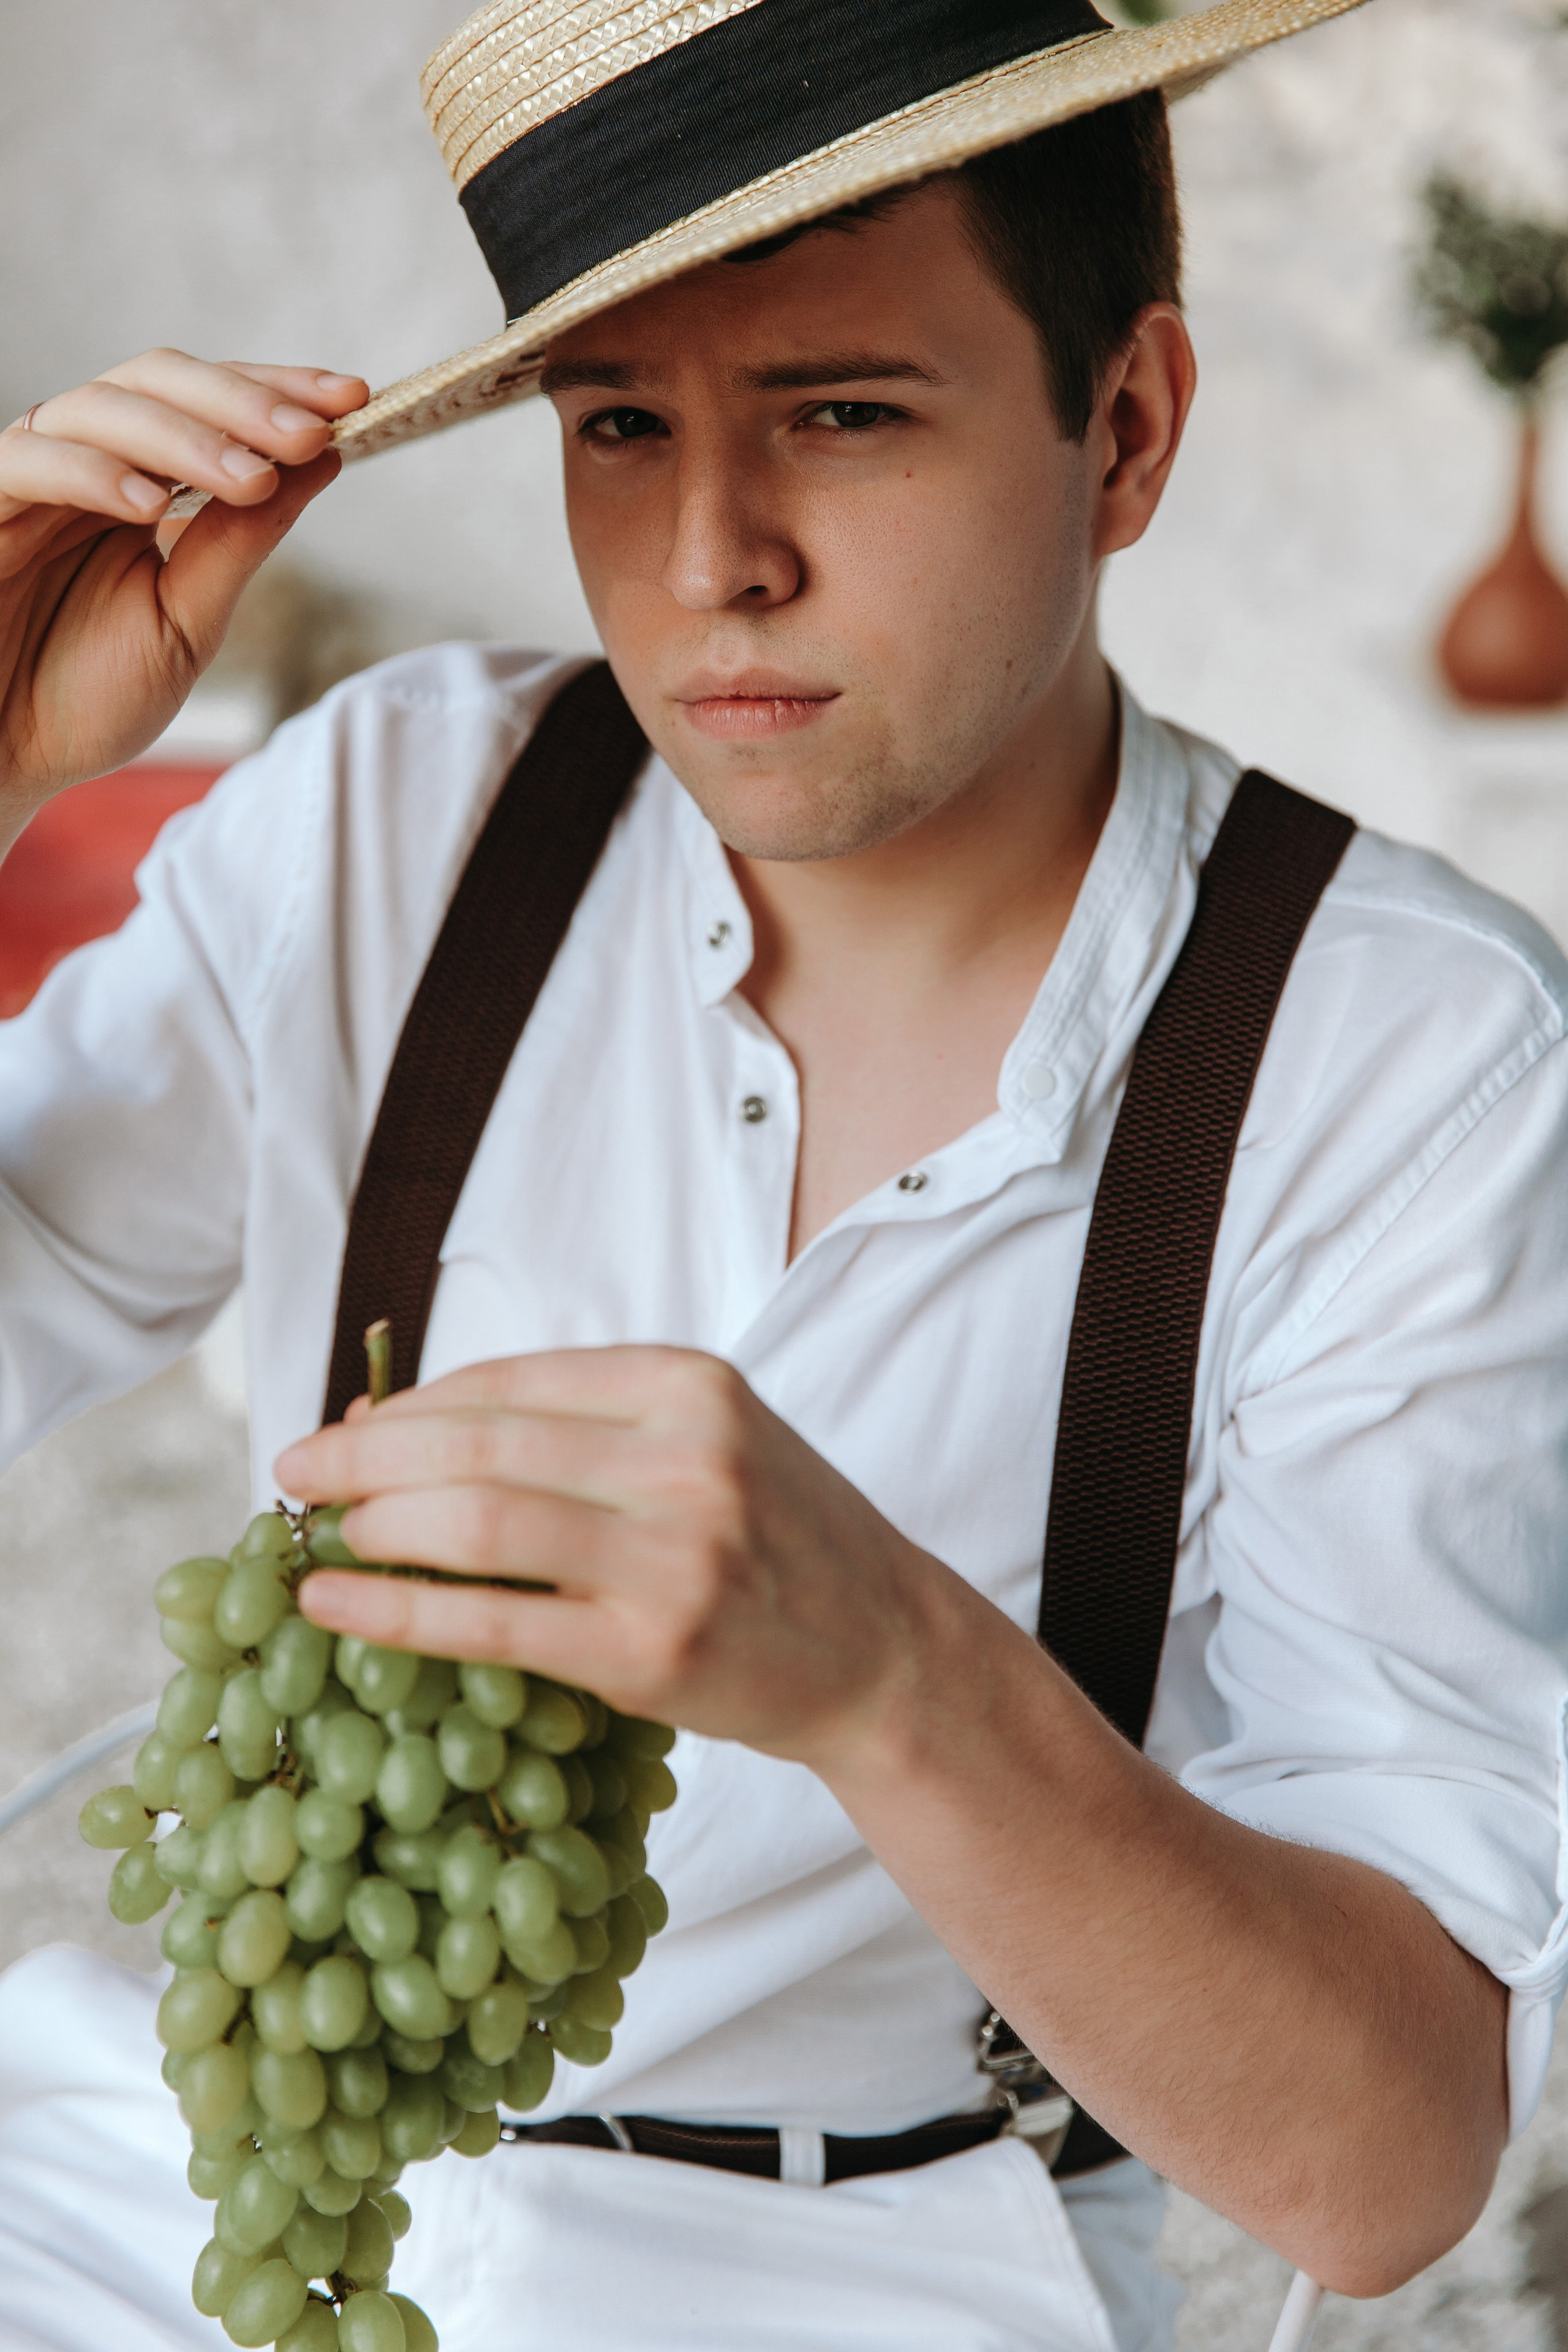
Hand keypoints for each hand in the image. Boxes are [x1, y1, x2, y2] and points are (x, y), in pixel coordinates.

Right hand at [0, 349, 366, 840]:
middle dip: (243, 404)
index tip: (354, 398)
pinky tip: (152, 505)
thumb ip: (242, 540)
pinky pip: (31, 462)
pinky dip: (95, 474)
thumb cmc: (84, 699)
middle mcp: (85, 463)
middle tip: (314, 431)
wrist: (3, 758)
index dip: (278, 392)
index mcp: (139, 483)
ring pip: (101, 408)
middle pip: (159, 382)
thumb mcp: (187, 622)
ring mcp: (29, 477)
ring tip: (252, 477)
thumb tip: (322, 460)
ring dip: (186, 438)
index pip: (209, 406)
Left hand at [275, 1346, 936, 1766]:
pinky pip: (494, 1625)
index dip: (408, 1406)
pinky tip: (337, 1603)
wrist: (887, 1649)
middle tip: (292, 1469)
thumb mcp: (705, 1445)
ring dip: (374, 1524)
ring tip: (313, 1536)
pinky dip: (397, 1610)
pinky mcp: (654, 1647)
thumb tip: (397, 1423)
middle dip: (365, 1455)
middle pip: (480, 1439)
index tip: (343, 1428)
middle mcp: (685, 1454)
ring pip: (478, 1520)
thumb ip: (579, 1429)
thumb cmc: (779, 1543)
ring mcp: (675, 1551)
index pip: (510, 1381)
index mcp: (691, 1383)